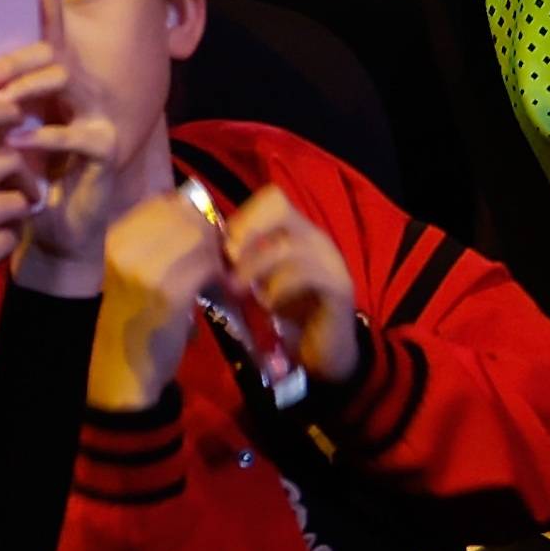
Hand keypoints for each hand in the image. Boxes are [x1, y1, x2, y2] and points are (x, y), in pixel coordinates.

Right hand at [92, 193, 227, 412]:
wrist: (120, 373)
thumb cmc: (130, 319)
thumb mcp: (131, 269)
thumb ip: (157, 239)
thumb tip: (197, 211)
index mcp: (114, 236)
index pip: (163, 202)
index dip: (189, 215)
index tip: (199, 237)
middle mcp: (123, 246)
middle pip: (183, 214)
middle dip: (206, 231)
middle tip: (214, 255)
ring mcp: (144, 268)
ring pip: (199, 236)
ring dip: (215, 252)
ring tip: (216, 272)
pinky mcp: (169, 292)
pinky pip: (207, 264)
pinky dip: (219, 274)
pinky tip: (218, 289)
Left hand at [220, 186, 366, 383]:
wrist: (323, 352)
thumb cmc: (288, 313)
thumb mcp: (260, 282)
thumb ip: (244, 263)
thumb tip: (209, 251)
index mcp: (297, 231)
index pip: (271, 198)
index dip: (244, 215)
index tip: (224, 245)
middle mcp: (315, 237)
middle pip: (280, 208)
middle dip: (247, 232)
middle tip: (229, 261)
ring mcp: (330, 259)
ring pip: (286, 246)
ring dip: (254, 267)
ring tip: (237, 290)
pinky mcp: (339, 286)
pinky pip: (305, 274)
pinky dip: (278, 288)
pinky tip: (267, 305)